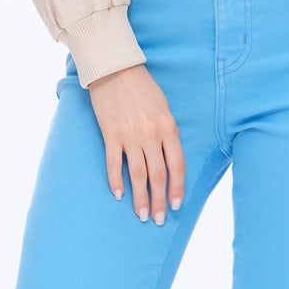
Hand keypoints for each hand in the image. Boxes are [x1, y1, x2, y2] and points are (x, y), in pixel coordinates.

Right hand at [87, 64, 186, 222]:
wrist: (115, 69)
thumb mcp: (164, 108)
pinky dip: (116, 181)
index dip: (177, 188)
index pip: (176, 166)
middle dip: (159, 201)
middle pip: (157, 176)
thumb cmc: (142, 87)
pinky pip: (114, 163)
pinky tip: (119, 195)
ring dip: (140, 198)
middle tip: (159, 219)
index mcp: (168, 128)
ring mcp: (130, 136)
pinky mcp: (111, 134)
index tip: (176, 205)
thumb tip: (168, 157)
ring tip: (141, 215)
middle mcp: (151, 135)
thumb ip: (167, 133)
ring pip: (137, 174)